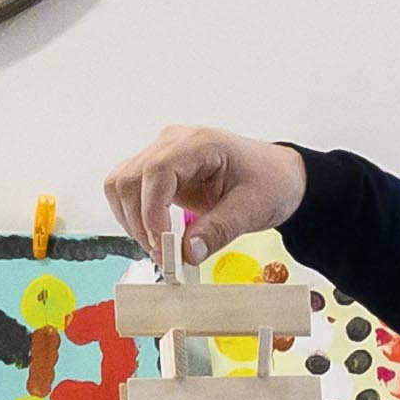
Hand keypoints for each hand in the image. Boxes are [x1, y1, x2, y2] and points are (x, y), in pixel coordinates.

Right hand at [105, 125, 308, 270]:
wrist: (278, 175)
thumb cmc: (270, 183)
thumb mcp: (253, 209)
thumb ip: (219, 230)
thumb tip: (188, 253)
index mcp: (200, 144)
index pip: (156, 171)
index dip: (152, 212)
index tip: (164, 245)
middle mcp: (174, 142)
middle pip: (129, 179)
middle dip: (139, 222)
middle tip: (164, 256)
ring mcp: (163, 154)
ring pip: (121, 184)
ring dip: (131, 220)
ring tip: (159, 248)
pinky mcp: (159, 171)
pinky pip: (129, 190)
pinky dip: (134, 216)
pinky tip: (155, 236)